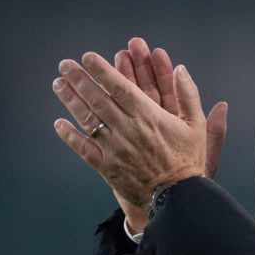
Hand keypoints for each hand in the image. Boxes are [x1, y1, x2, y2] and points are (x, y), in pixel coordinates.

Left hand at [52, 51, 227, 232]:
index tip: (88, 57)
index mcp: (148, 116)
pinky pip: (83, 149)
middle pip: (98, 99)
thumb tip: (180, 69)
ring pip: (88, 120)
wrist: (177, 197)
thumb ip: (188, 95)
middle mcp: (128, 130)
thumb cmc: (188, 159)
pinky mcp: (107, 167)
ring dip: (71, 101)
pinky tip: (59, 124)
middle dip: (80, 80)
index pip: (119, 88)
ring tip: (58, 84)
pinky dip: (70, 136)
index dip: (102, 71)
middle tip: (65, 65)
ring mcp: (115, 149)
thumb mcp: (196, 124)